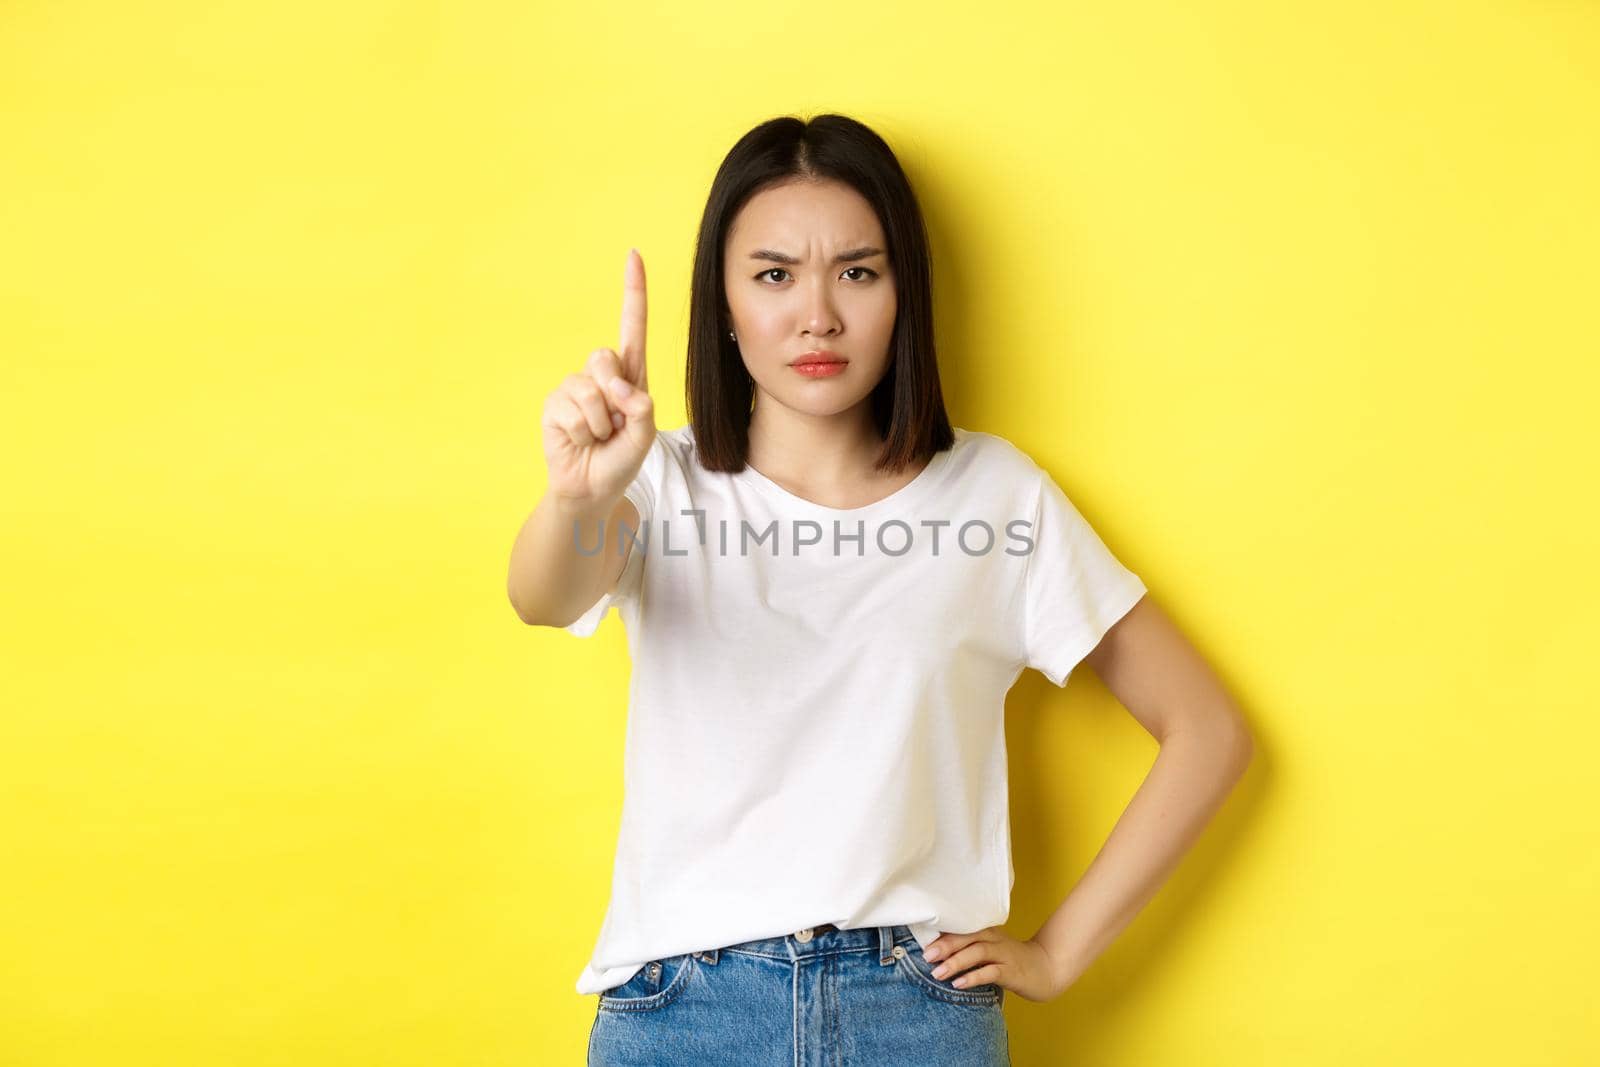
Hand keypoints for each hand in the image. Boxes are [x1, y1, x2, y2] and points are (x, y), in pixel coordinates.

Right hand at [540, 248, 656, 504]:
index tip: (633, 256)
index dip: (633, 292)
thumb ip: (641, 411)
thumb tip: (622, 389)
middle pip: (605, 358)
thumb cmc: (620, 460)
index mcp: (630, 376)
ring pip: (589, 391)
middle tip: (614, 425)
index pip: (633, 328)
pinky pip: (570, 410)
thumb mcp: (643, 437)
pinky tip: (579, 441)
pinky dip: (581, 432)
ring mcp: (574, 387)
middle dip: (613, 393)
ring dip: (598, 423)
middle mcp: (601, 375)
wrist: (591, 489)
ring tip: (597, 438)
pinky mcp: (554, 404)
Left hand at [921, 926, 1076, 1002]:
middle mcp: (994, 939)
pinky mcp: (1012, 971)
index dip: (941, 935)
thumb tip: (937, 953)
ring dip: (956, 962)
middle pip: (966, 937)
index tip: (922, 942)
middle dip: (945, 946)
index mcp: (986, 931)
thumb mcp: (989, 950)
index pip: (961, 928)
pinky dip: (974, 977)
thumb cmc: (1011, 960)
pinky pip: (990, 972)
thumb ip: (969, 948)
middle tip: (927, 956)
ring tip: (938, 973)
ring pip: (977, 952)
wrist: (1046, 968)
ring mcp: (1004, 954)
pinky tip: (959, 984)